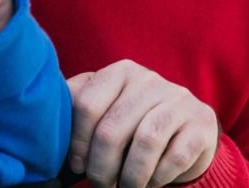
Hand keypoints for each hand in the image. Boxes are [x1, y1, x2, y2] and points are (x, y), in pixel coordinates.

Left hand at [67, 61, 218, 187]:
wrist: (187, 129)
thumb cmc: (134, 122)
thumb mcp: (107, 109)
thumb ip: (78, 109)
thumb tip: (46, 132)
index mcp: (120, 72)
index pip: (87, 104)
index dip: (77, 142)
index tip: (77, 165)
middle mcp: (149, 79)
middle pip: (112, 128)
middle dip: (102, 167)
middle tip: (101, 184)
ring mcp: (178, 99)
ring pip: (146, 141)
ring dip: (131, 175)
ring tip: (125, 187)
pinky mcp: (201, 122)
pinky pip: (175, 156)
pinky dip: (159, 177)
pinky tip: (151, 181)